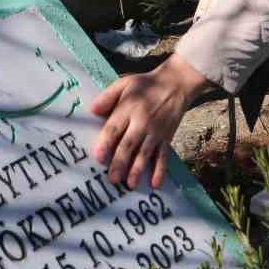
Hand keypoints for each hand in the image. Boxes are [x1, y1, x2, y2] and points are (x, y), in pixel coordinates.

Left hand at [90, 53, 209, 190]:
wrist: (177, 83)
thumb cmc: (146, 84)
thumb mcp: (125, 83)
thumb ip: (108, 97)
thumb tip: (92, 110)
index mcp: (129, 109)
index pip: (115, 128)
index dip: (106, 143)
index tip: (98, 157)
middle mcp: (142, 122)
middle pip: (129, 145)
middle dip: (120, 163)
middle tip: (113, 179)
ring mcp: (156, 132)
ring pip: (145, 154)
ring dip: (138, 170)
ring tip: (130, 185)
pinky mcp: (167, 137)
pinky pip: (163, 156)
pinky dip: (160, 170)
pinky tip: (156, 184)